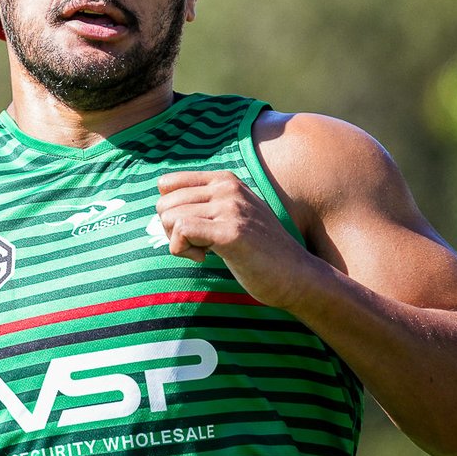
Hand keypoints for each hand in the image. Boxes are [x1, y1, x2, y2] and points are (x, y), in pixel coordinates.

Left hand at [156, 170, 310, 307]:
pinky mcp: (231, 233)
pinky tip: (204, 258)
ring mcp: (231, 208)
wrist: (296, 275)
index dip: (169, 211)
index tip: (188, 229)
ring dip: (178, 243)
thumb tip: (161, 206)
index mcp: (225, 180)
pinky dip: (182, 250)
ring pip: (171, 218)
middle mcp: (227, 188)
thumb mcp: (234, 214)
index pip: (166, 184)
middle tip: (196, 246)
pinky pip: (182, 231)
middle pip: (164, 204)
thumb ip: (205, 203)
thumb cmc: (259, 251)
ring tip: (204, 253)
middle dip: (170, 230)